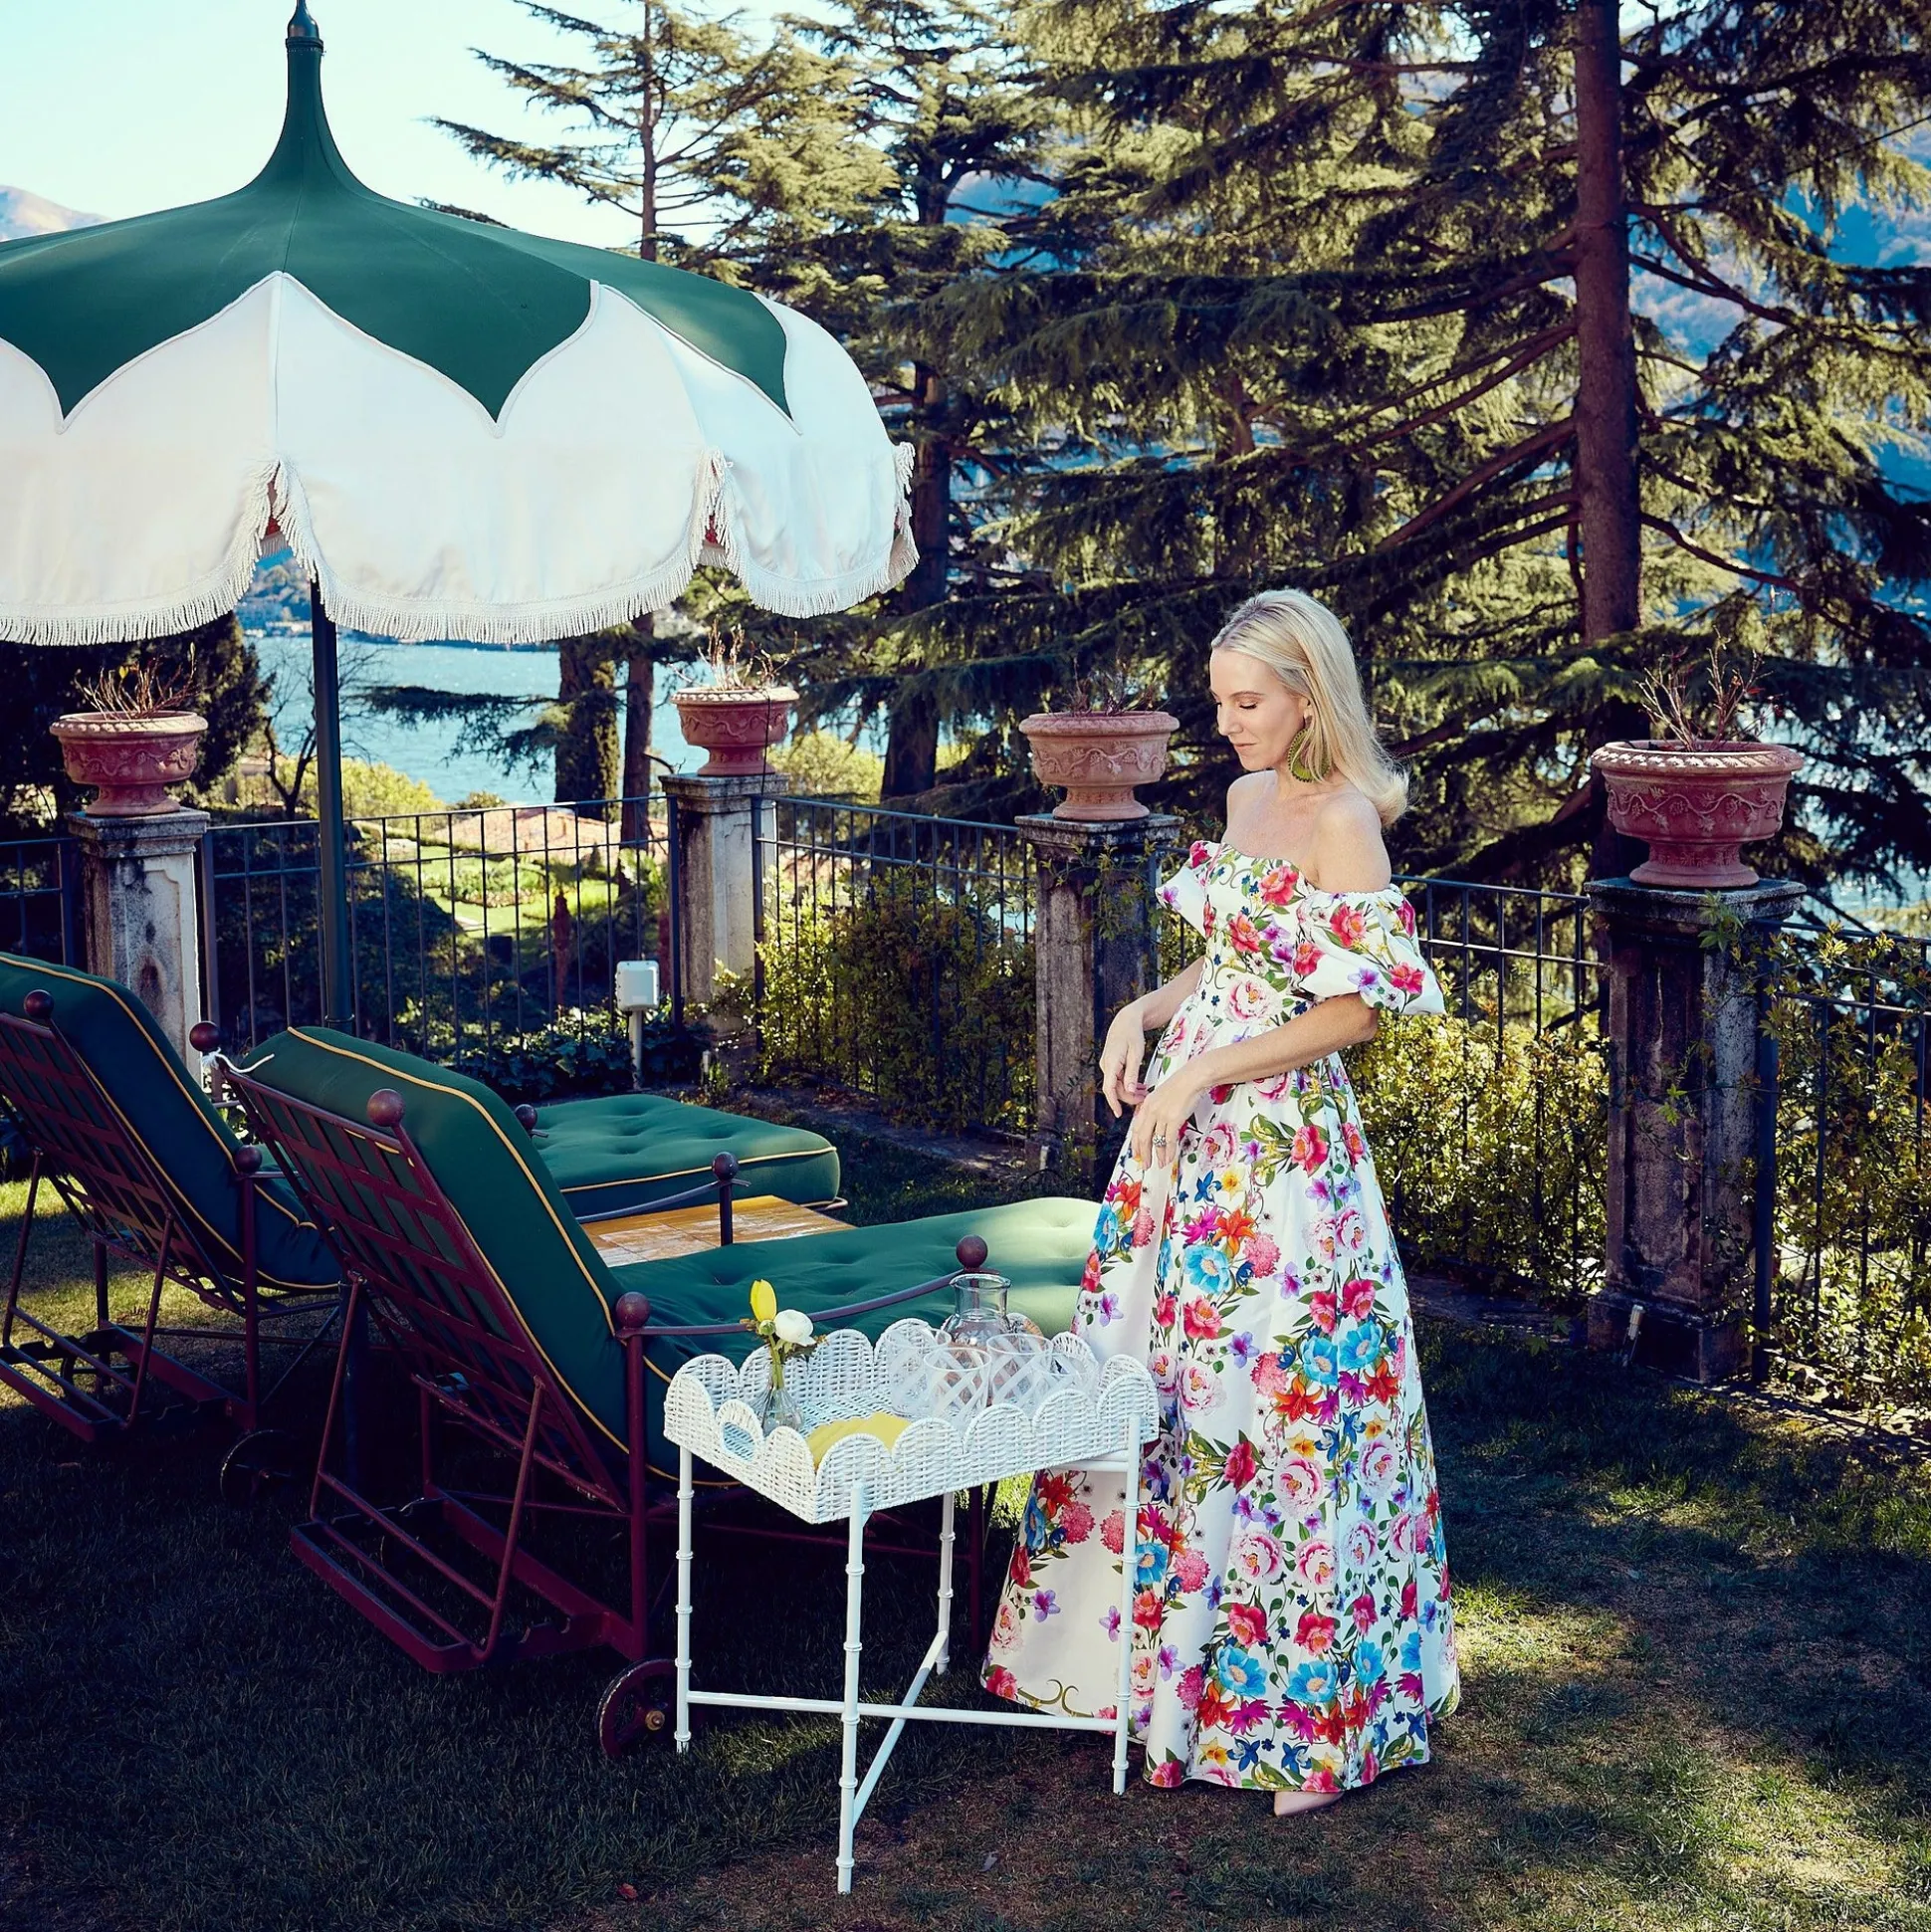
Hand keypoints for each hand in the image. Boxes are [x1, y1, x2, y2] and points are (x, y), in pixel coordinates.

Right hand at [1099, 1001, 1150, 1117]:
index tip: (1119, 1114)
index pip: (1109, 1088)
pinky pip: (1118, 1078)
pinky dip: (1128, 1084)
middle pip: (1115, 1089)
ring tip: (1145, 1093)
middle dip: (1129, 1097)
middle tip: (1145, 1100)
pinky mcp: (1111, 1064)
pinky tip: (1139, 1086)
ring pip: (1117, 1084)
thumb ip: (1132, 1074)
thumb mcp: (1136, 1054)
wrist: (1126, 1020)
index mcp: (1111, 1063)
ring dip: (1130, 1091)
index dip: (1114, 1103)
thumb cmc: (1133, 1034)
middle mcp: (1106, 1065)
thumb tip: (1130, 1092)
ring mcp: (1107, 1065)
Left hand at [1130, 1065, 1203, 1170]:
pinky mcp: (1174, 1119)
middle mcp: (1151, 1111)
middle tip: (1145, 1164)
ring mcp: (1162, 1115)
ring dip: (1158, 1155)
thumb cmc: (1181, 1085)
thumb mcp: (1161, 1096)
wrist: (1192, 1078)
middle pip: (1143, 1137)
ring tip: (1159, 1164)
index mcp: (1146, 1105)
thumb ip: (1156, 1109)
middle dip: (1144, 1153)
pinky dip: (1168, 1151)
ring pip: (1156, 1140)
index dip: (1135, 1143)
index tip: (1136, 1152)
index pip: (1136, 1128)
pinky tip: (1169, 1158)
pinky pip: (1169, 1140)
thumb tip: (1156, 1124)